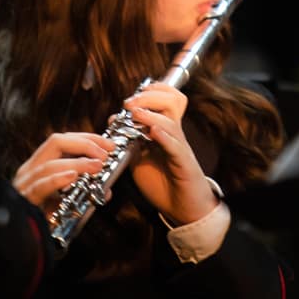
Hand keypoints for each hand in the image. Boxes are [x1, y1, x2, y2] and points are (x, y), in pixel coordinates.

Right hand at [13, 133, 115, 217]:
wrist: (20, 240)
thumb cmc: (39, 220)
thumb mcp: (62, 202)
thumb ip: (84, 194)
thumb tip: (107, 190)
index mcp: (39, 166)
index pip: (63, 141)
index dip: (87, 138)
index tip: (108, 145)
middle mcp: (31, 171)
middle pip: (56, 143)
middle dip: (84, 144)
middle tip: (104, 155)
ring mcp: (25, 184)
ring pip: (50, 164)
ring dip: (77, 163)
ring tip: (96, 166)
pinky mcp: (24, 201)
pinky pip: (40, 187)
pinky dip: (57, 180)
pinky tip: (72, 177)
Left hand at [126, 83, 218, 225]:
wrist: (182, 208)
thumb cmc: (162, 182)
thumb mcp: (139, 158)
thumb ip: (128, 140)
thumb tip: (114, 119)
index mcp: (165, 130)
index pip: (168, 98)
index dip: (152, 90)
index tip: (132, 95)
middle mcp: (175, 134)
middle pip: (173, 101)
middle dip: (150, 96)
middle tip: (130, 103)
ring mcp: (180, 148)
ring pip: (171, 121)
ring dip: (151, 115)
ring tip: (135, 114)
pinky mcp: (184, 164)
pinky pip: (176, 146)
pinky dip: (164, 137)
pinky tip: (153, 133)